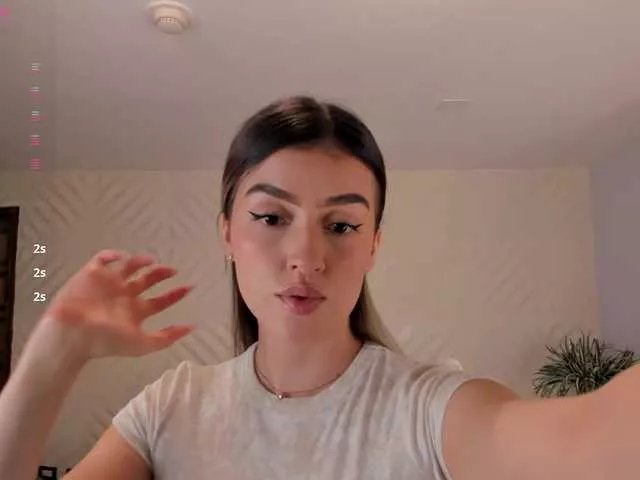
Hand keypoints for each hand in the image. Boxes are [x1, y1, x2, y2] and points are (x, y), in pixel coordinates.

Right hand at [41, 249, 194, 359]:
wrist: (73, 336)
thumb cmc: (106, 342)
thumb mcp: (143, 343)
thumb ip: (168, 337)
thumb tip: (192, 328)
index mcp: (135, 312)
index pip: (160, 301)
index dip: (175, 294)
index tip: (190, 287)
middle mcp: (124, 297)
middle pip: (147, 280)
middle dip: (161, 274)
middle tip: (173, 270)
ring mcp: (109, 285)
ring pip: (129, 267)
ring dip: (141, 261)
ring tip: (151, 260)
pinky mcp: (92, 275)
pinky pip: (102, 259)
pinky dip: (112, 255)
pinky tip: (121, 257)